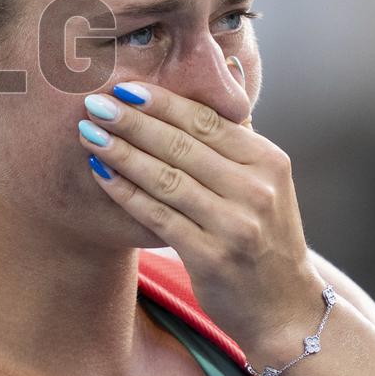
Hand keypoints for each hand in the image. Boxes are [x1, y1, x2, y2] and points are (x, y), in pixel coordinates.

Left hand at [79, 82, 325, 358]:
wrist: (286, 309)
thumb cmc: (263, 234)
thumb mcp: (266, 180)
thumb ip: (237, 134)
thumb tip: (225, 67)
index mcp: (268, 160)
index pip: (206, 120)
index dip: (162, 102)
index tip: (124, 86)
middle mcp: (255, 189)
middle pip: (181, 144)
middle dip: (132, 121)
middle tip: (94, 103)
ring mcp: (235, 225)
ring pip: (165, 178)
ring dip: (121, 152)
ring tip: (89, 133)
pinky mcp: (212, 257)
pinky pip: (157, 215)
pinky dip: (125, 192)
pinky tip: (101, 173)